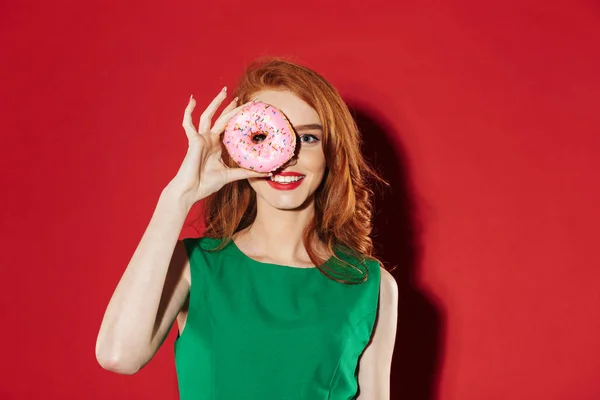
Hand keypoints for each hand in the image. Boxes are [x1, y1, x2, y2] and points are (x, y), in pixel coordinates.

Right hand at [167, 87, 269, 206]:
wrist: (190, 191)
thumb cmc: (206, 184)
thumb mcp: (231, 175)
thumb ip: (247, 172)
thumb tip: (268, 172)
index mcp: (216, 146)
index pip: (229, 128)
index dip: (238, 119)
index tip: (250, 111)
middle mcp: (209, 140)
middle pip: (222, 118)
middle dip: (232, 108)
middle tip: (244, 98)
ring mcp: (200, 138)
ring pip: (208, 116)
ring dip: (216, 103)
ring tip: (225, 91)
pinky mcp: (193, 140)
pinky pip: (188, 123)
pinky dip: (188, 112)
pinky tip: (192, 100)